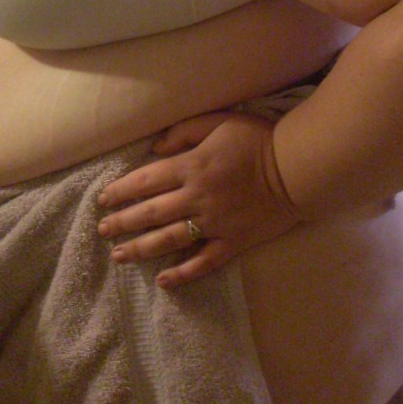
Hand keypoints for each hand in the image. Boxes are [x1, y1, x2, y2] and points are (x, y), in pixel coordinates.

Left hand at [96, 111, 300, 288]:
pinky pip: (204, 262)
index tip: (103, 200)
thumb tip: (154, 148)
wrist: (300, 168)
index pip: (146, 181)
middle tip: (102, 230)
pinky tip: (163, 281)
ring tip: (119, 256)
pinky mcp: (234, 242)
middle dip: (122, 222)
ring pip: (170, 240)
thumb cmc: (261, 140)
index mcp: (192, 166)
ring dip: (141, 249)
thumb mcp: (220, 121)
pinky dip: (183, 273)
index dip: (120, 191)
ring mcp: (216, 223)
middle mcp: (198, 197)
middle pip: (151, 213)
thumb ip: (185, 131)